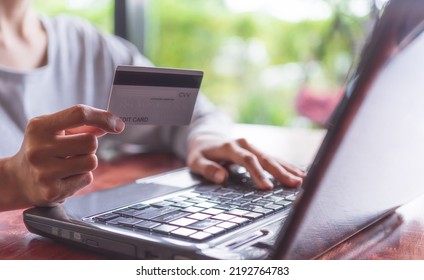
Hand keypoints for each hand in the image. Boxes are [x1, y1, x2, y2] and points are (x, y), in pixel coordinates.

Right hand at [4, 105, 124, 208]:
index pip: (79, 114)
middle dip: (89, 146)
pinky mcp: (52, 191)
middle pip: (90, 142)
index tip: (118, 124)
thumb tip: (112, 124)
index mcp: (39, 127)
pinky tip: (65, 177)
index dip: (103, 117)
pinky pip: (86, 179)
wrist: (17, 180)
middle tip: (75, 150)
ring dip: (86, 162)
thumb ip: (82, 124)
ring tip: (69, 164)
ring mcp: (44, 172)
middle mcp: (38, 149)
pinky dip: (81, 177)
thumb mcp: (54, 130)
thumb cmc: (42, 149)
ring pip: (91, 162)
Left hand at [187, 135, 304, 189]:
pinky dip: (286, 166)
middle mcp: (244, 144)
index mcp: (230, 146)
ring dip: (287, 169)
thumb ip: (208, 169)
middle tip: (294, 184)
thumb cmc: (201, 153)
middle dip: (280, 172)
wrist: (205, 139)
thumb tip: (222, 178)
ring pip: (272, 157)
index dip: (258, 173)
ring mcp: (252, 147)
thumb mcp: (195, 161)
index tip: (268, 188)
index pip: (247, 160)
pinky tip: (299, 172)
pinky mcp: (257, 151)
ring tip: (302, 180)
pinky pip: (273, 158)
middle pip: (265, 158)